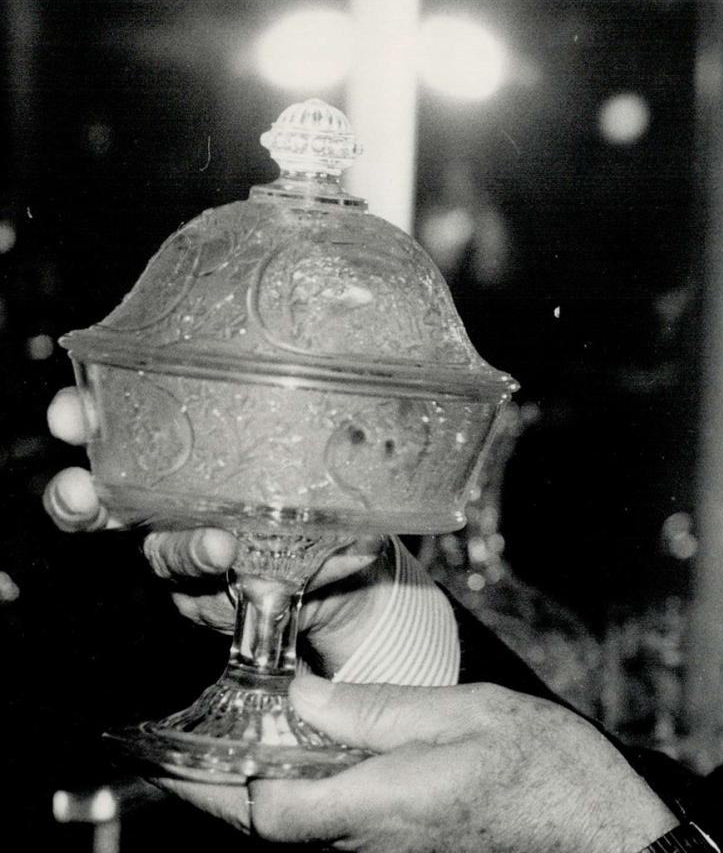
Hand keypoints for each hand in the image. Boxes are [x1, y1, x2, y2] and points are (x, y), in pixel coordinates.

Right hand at [42, 386, 390, 667]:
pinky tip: (254, 581)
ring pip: (163, 557)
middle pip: (102, 505)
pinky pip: (213, 600)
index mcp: (184, 455)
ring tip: (219, 546)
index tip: (73, 412)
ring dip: (184, 550)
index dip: (86, 421)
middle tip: (80, 492)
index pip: (120, 431)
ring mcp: (188, 558)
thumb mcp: (327, 451)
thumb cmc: (323, 492)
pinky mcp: (213, 604)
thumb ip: (333, 432)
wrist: (347, 567)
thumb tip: (362, 405)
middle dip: (78, 498)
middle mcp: (170, 507)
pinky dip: (234, 590)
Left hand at [167, 675, 679, 852]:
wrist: (597, 832)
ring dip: (251, 790)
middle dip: (211, 785)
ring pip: (289, 833)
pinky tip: (300, 760)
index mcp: (385, 803)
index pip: (263, 810)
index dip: (213, 773)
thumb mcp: (470, 713)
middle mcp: (369, 844)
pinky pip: (323, 835)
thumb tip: (302, 695)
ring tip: (234, 735)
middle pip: (262, 828)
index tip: (177, 734)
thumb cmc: (547, 772)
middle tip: (174, 742)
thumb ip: (379, 708)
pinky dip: (296, 800)